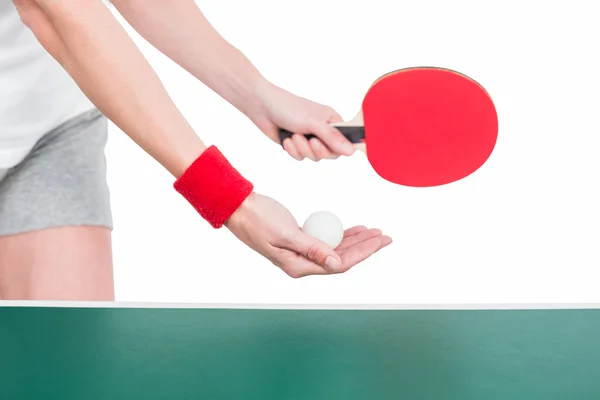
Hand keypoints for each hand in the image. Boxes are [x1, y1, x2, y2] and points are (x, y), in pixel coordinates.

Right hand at [225, 192, 391, 277]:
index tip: (380, 241)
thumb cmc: (259, 219)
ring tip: (375, 231)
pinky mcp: (299, 241)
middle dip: (365, 247)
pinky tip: (355, 229)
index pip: (339, 264)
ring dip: (355, 240)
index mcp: (298, 266)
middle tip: (386, 236)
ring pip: (335, 249)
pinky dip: (341, 234)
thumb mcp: (287, 234)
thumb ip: (313, 249)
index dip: (363, 253)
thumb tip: (338, 264)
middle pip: (341, 258)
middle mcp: (301, 264)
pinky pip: (325, 240)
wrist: (239, 207)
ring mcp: (300, 253)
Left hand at [249, 83, 355, 160]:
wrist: (262, 107)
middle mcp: (323, 130)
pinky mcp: (297, 145)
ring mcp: (310, 138)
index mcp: (332, 121)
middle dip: (317, 150)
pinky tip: (286, 139)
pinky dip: (293, 150)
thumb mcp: (314, 123)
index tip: (333, 148)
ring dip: (302, 149)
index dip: (341, 147)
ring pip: (315, 157)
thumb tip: (352, 151)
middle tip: (310, 141)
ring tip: (294, 136)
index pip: (347, 141)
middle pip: (331, 153)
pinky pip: (301, 157)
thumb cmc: (288, 108)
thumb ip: (332, 138)